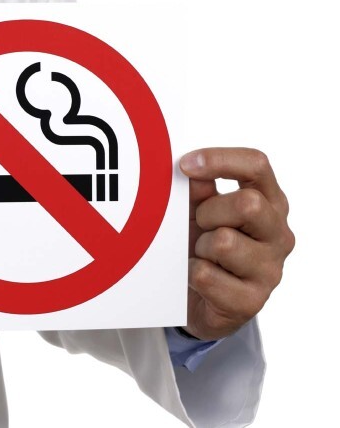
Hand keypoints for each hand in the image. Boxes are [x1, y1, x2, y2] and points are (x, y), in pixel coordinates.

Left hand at [180, 148, 294, 340]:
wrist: (201, 303)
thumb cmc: (203, 247)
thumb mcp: (198, 213)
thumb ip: (198, 190)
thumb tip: (188, 170)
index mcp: (269, 202)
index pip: (257, 165)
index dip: (220, 160)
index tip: (185, 164)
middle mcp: (278, 233)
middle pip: (247, 203)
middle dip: (208, 212)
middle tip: (198, 226)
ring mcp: (270, 269)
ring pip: (224, 242)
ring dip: (199, 247)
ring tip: (200, 255)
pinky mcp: (251, 301)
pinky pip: (206, 275)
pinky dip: (190, 274)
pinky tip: (196, 278)